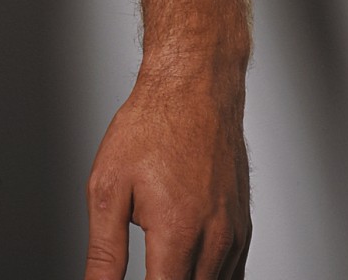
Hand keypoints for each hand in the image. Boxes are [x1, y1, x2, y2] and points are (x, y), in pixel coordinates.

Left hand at [83, 66, 250, 279]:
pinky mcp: (243, 228)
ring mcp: (234, 236)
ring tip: (159, 264)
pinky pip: (232, 275)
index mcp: (177, 233)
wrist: (194, 88)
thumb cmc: (150, 127)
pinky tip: (186, 269)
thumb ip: (104, 251)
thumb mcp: (107, 186)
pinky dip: (209, 278)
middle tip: (145, 266)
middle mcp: (213, 240)